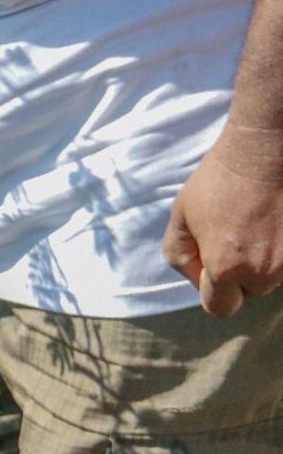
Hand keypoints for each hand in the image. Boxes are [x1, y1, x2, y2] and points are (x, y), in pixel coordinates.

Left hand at [163, 123, 282, 318]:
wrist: (268, 146)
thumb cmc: (220, 179)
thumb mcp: (182, 217)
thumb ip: (181, 257)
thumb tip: (197, 279)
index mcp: (227, 269)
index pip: (220, 307)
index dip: (214, 291)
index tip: (215, 269)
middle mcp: (266, 270)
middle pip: (252, 289)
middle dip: (244, 272)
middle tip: (240, 235)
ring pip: (277, 274)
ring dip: (269, 257)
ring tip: (261, 223)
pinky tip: (277, 221)